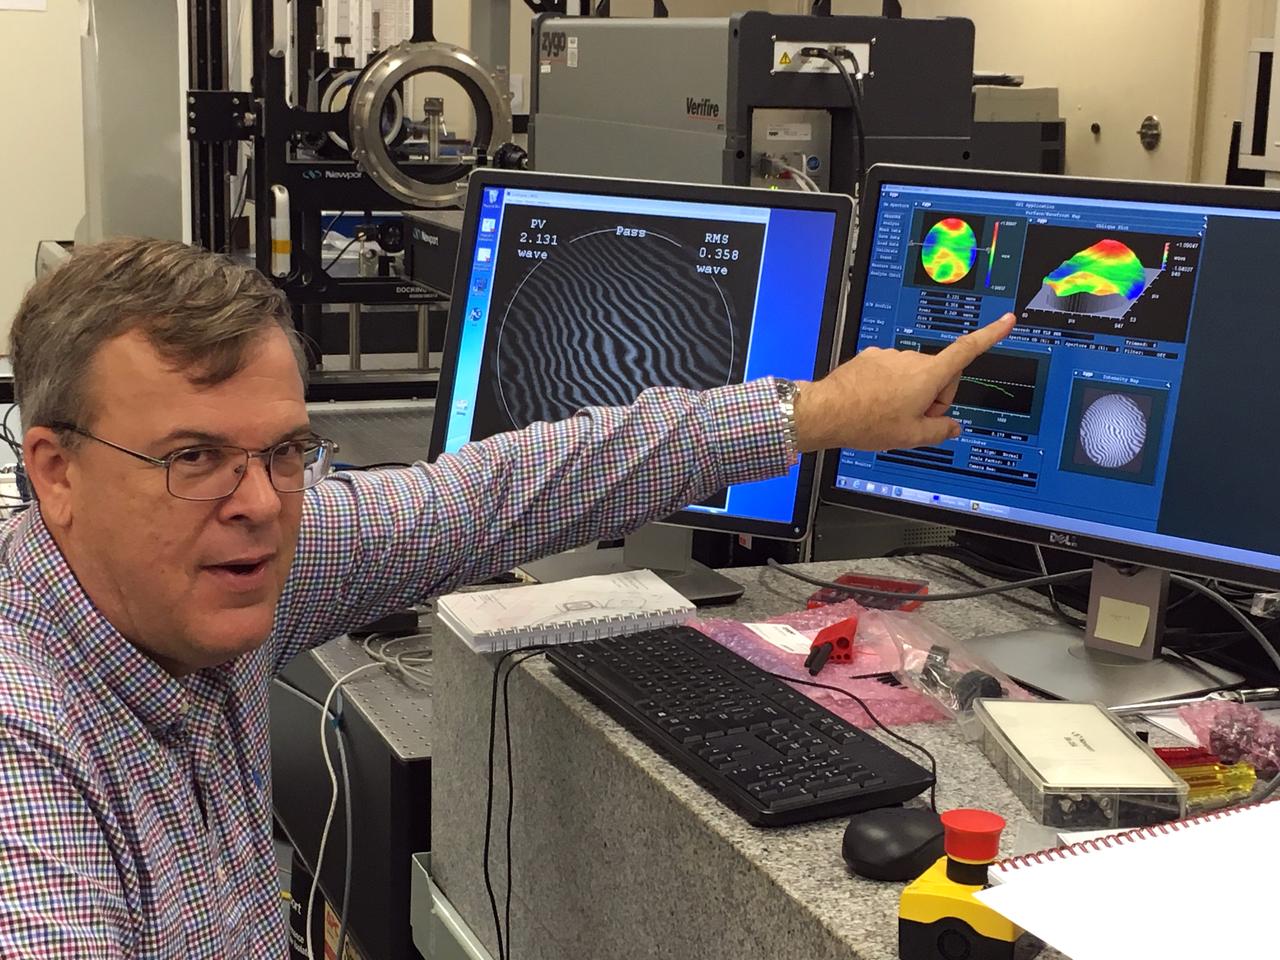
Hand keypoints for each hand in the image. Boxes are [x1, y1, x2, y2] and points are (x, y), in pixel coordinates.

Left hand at [793, 314, 1016, 451]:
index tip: (1005, 320)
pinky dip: (888, 386)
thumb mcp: (912, 437)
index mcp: (928, 375)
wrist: (828, 412)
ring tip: (888, 413)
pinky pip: (891, 371)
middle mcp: (910, 359)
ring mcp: (889, 356)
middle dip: (933, 396)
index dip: (991, 335)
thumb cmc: (868, 422)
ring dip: (909, 392)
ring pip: (912, 374)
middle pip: (938, 375)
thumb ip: (940, 431)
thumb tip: (953, 427)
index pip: (967, 350)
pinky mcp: (871, 357)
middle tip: (913, 419)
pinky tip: (874, 402)